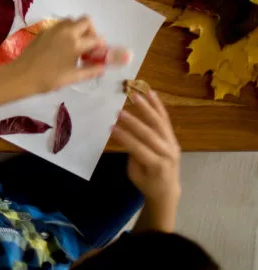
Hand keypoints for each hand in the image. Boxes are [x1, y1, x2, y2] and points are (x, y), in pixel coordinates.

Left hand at [6, 17, 117, 94]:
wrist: (22, 75)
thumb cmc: (49, 79)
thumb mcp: (73, 77)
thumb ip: (90, 70)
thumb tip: (102, 67)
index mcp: (75, 43)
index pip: (96, 39)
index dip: (100, 46)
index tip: (97, 54)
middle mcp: (66, 32)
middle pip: (86, 21)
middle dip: (90, 31)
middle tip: (87, 45)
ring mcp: (53, 29)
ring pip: (71, 20)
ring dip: (77, 29)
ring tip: (74, 45)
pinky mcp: (43, 30)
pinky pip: (59, 25)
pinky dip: (65, 31)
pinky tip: (60, 46)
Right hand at [112, 89, 181, 227]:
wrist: (167, 190)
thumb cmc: (147, 183)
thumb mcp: (135, 172)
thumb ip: (132, 153)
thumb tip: (123, 133)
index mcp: (157, 165)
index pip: (139, 148)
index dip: (124, 137)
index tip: (110, 127)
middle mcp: (168, 152)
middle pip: (150, 134)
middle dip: (133, 122)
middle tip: (118, 112)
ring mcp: (173, 144)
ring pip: (160, 123)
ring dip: (147, 108)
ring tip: (136, 95)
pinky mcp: (173, 138)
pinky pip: (165, 120)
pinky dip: (158, 106)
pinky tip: (151, 94)